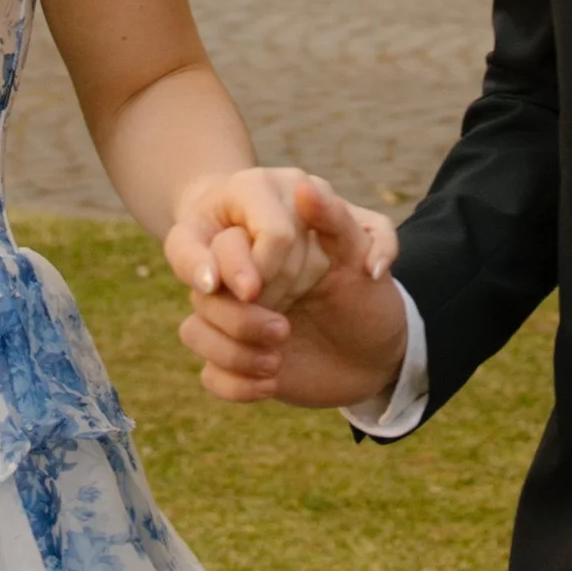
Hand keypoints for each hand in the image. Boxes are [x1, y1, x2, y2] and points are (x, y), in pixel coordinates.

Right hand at [166, 171, 407, 409]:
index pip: (228, 242)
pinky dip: (235, 383)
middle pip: (203, 286)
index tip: (259, 289)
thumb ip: (336, 218)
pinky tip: (272, 383)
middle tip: (283, 330)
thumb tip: (305, 187)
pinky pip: (207, 372)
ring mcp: (230, 312)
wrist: (377, 352)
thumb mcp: (361, 252)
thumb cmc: (367, 292)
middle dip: (239, 317)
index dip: (247, 267)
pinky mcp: (232, 354)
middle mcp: (235, 267)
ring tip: (277, 361)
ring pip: (195, 329)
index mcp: (258, 229)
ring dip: (233, 352)